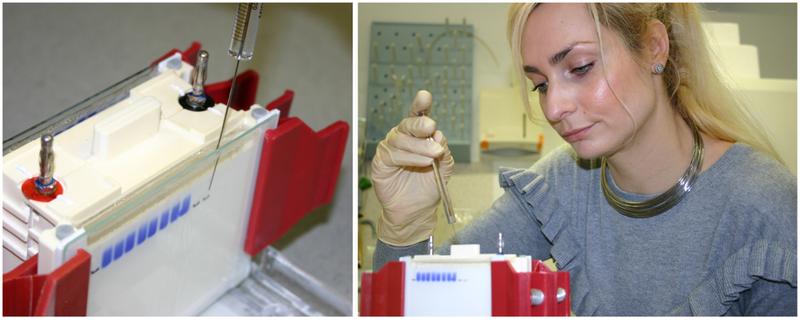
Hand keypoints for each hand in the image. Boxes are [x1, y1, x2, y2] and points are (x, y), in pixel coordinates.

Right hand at [371, 90, 454, 245]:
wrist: (416, 211)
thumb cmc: (427, 188)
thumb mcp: (444, 168)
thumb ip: (443, 151)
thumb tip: (439, 135)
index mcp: (417, 136)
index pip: (418, 117)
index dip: (420, 105)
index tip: (424, 96)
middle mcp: (402, 139)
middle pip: (408, 124)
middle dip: (420, 125)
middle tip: (432, 128)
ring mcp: (390, 149)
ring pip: (401, 139)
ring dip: (419, 146)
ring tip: (433, 156)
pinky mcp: (381, 162)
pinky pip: (392, 154)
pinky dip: (408, 157)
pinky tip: (420, 163)